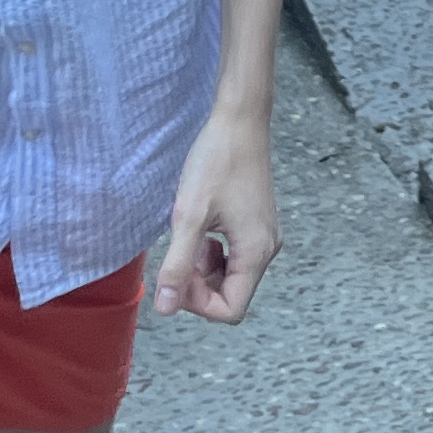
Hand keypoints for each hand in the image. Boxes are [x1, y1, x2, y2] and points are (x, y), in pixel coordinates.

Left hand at [153, 107, 282, 322]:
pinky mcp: (256, 225)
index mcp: (256, 252)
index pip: (230, 310)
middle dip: (198, 286)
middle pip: (231, 295)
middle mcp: (266, 249)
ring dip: (202, 270)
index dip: (197, 302)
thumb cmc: (217, 161)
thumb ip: (177, 265)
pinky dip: (212, 254)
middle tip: (177, 255)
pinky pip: (233, 257)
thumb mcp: (189, 215)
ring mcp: (263, 236)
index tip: (177, 273)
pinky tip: (200, 230)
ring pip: (230, 277)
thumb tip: (165, 308)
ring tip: (188, 238)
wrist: (239, 121)